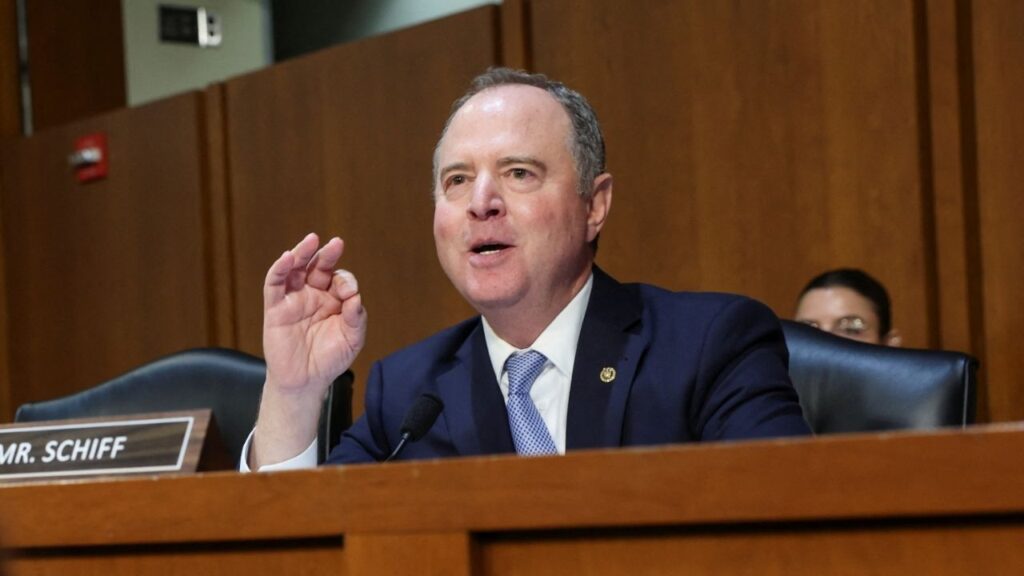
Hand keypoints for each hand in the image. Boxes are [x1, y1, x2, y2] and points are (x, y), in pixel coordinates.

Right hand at [263, 233, 366, 394]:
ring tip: (312, 240)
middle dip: (327, 255)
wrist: (305, 382)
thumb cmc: (330, 359)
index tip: (350, 293)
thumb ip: (356, 318)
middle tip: (337, 243)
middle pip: (318, 267)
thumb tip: (355, 297)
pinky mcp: (275, 308)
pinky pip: (275, 284)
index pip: (340, 279)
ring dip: (302, 253)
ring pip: (295, 269)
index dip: (346, 281)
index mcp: (334, 300)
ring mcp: (294, 300)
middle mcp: (314, 296)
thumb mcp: (352, 339)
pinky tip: (288, 257)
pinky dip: (280, 269)